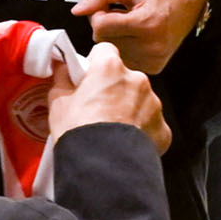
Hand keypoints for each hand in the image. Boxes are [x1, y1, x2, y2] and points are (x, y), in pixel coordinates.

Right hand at [46, 42, 169, 153]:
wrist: (102, 168)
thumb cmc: (79, 132)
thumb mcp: (58, 101)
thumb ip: (62, 78)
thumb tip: (63, 68)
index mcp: (110, 68)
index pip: (105, 51)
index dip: (95, 64)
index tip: (88, 78)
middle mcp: (137, 80)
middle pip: (124, 77)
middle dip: (113, 89)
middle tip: (97, 109)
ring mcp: (153, 104)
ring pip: (140, 100)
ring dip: (129, 109)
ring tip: (111, 130)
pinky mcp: (163, 129)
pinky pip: (151, 124)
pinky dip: (141, 132)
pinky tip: (124, 143)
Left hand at [72, 0, 206, 73]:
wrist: (192, 0)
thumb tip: (78, 10)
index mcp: (147, 24)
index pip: (100, 27)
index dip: (98, 13)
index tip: (109, 5)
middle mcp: (152, 46)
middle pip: (104, 41)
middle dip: (105, 25)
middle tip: (120, 12)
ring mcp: (154, 60)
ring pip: (112, 52)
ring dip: (114, 37)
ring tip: (130, 24)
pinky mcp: (154, 68)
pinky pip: (124, 59)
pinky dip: (124, 47)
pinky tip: (136, 36)